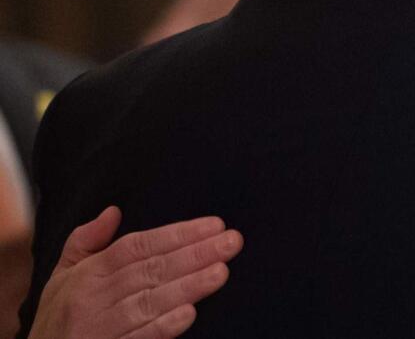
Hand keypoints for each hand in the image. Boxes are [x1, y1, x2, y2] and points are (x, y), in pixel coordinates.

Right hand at [29, 207, 242, 338]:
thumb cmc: (58, 318)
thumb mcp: (62, 277)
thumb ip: (86, 242)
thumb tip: (113, 211)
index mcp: (88, 274)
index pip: (138, 246)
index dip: (178, 234)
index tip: (215, 224)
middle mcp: (94, 297)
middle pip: (151, 269)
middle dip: (196, 254)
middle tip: (233, 241)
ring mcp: (100, 327)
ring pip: (150, 302)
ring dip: (188, 286)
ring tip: (221, 271)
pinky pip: (140, 338)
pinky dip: (164, 326)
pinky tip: (190, 313)